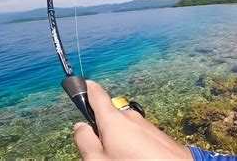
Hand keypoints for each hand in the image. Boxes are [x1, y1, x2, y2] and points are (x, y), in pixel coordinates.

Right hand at [73, 80, 192, 159]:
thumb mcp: (98, 160)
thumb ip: (85, 142)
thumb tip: (80, 126)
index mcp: (113, 119)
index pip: (97, 95)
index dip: (86, 88)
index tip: (80, 84)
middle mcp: (130, 117)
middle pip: (108, 117)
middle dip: (102, 130)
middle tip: (101, 152)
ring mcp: (145, 124)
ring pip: (123, 129)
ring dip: (118, 141)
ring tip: (121, 158)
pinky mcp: (156, 134)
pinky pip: (137, 135)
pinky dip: (133, 145)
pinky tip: (135, 159)